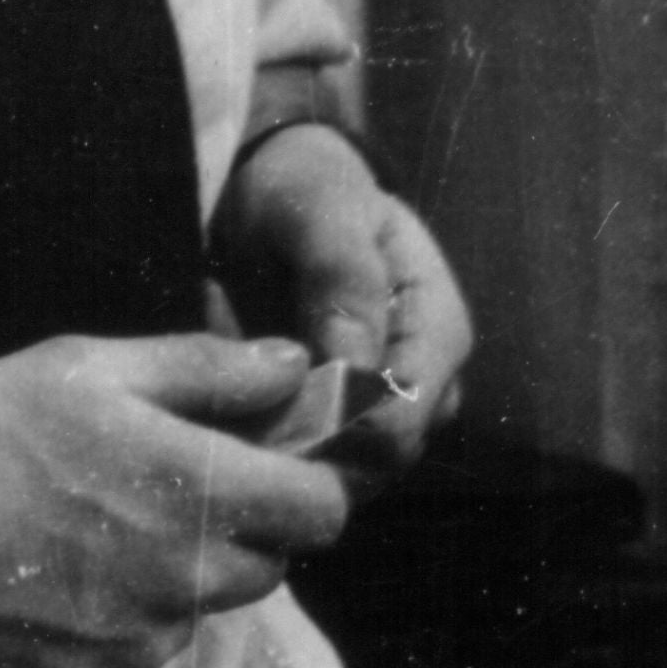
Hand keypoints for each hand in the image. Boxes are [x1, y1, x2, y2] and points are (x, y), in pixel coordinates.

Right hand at [0, 332, 351, 667]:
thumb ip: (204, 368)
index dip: (308, 481)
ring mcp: (138, 659)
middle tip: (146, 493)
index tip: (269, 465)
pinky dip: (100, 642)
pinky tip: (33, 602)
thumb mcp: (78, 368)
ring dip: (160, 587)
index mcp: (191, 492)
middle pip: (265, 568)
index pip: (322, 508)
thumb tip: (296, 367)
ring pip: (190, 620)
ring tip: (66, 544)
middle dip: (232, 531)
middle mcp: (182, 586)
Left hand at [206, 123, 472, 480]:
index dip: (336, 422)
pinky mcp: (343, 431)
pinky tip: (232, 417)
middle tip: (232, 402)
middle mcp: (426, 385)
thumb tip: (356, 367)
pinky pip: (313, 469)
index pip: (405, 416)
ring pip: (345, 475)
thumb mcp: (318, 208)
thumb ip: (342, 275)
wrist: (275, 200)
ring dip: (284, 452)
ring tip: (227, 401)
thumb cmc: (304, 193)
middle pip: (378, 460)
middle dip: (305, 442)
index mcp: (439, 328)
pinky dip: (271, 452)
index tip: (266, 396)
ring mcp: (388, 414)